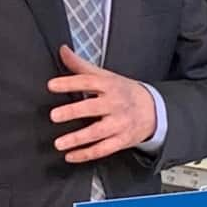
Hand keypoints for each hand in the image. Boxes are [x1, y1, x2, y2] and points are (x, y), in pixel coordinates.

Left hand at [48, 45, 157, 163]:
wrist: (154, 109)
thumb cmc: (124, 91)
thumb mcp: (105, 75)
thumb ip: (81, 65)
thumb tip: (62, 50)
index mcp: (109, 85)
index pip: (88, 81)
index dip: (69, 83)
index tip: (52, 86)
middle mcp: (114, 104)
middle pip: (92, 108)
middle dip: (73, 112)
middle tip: (54, 116)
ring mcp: (119, 123)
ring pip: (97, 132)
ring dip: (77, 139)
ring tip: (59, 143)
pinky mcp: (121, 140)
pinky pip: (103, 149)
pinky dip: (86, 154)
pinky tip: (71, 155)